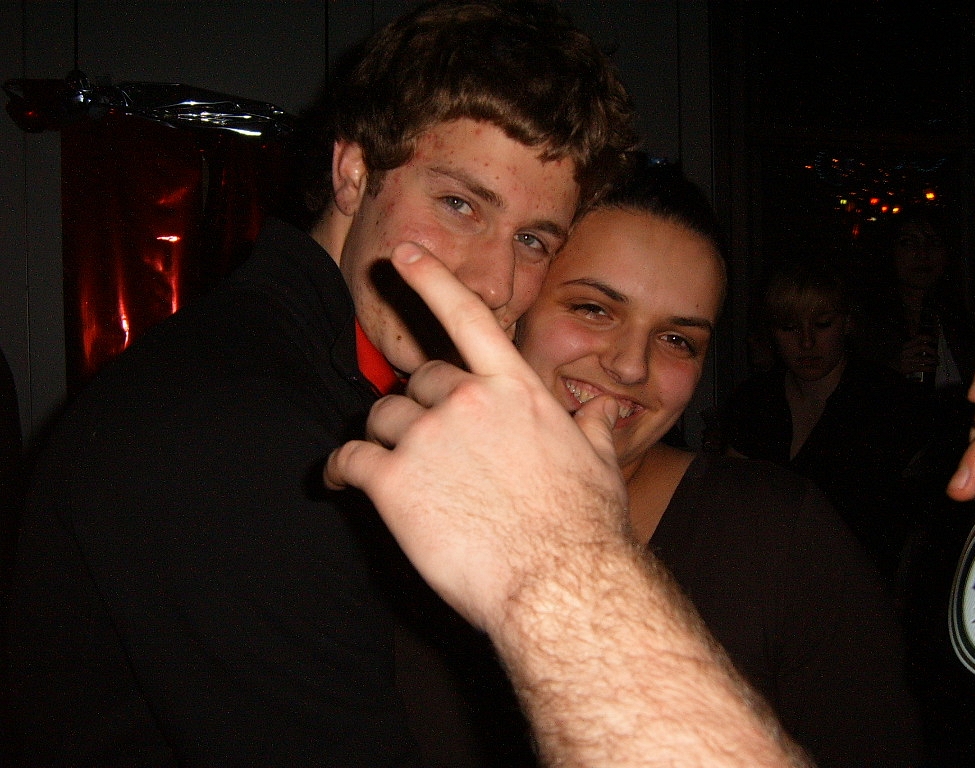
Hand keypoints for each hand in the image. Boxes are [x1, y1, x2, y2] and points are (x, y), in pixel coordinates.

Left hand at [324, 243, 627, 632]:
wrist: (560, 583)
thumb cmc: (585, 528)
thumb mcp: (600, 465)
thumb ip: (591, 428)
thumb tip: (604, 413)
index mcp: (515, 390)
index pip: (466, 318)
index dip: (431, 280)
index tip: (402, 253)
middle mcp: (467, 401)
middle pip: (420, 382)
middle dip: (420, 407)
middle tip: (428, 444)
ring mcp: (427, 438)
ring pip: (383, 416)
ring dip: (384, 437)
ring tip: (392, 470)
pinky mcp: (393, 482)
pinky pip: (350, 459)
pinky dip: (340, 468)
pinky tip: (340, 481)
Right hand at [897, 334, 937, 376]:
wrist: (886, 365)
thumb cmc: (896, 357)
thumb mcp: (902, 347)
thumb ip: (913, 344)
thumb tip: (927, 342)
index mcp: (905, 345)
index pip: (919, 338)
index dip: (929, 338)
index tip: (935, 341)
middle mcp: (905, 351)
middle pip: (923, 347)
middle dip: (933, 351)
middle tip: (937, 354)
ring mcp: (905, 360)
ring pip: (923, 359)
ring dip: (933, 360)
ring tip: (937, 362)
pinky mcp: (906, 369)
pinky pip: (921, 368)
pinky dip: (929, 368)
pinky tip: (933, 369)